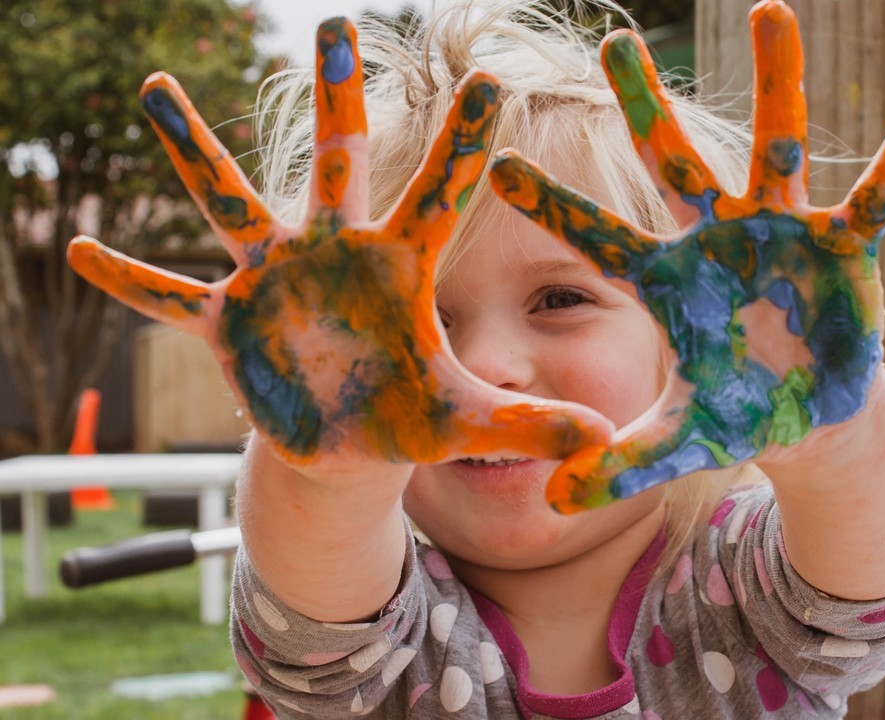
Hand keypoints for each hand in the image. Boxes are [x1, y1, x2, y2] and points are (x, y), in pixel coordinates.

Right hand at [68, 18, 610, 476]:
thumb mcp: (465, 421)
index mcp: (398, 269)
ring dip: (194, 153)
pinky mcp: (229, 322)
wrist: (347, 443)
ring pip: (231, 203)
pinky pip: (169, 297)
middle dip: (335, 99)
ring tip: (157, 90)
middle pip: (335, 163)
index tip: (489, 80)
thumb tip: (599, 441)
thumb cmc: (408, 417)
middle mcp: (334, 255)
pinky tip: (76, 250)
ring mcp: (275, 281)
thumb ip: (526, 424)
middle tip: (335, 24)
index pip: (439, 195)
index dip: (462, 144)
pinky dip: (130, 279)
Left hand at [489, 0, 884, 511]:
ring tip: (769, 10)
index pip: (597, 238)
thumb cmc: (735, 413)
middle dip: (647, 106)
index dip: (551, 204)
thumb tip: (549, 505)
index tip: (494, 160)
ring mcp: (778, 236)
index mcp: (668, 281)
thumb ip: (615, 466)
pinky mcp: (840, 248)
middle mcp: (716, 242)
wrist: (804, 413)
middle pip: (672, 164)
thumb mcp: (676, 441)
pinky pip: (871, 196)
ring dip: (777, 84)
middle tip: (617, 39)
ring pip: (775, 149)